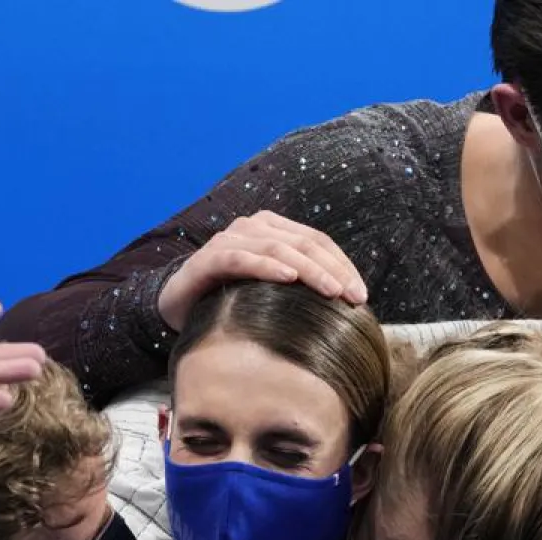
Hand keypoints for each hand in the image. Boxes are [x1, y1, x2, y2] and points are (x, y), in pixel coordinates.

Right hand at [157, 211, 367, 330]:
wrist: (178, 308)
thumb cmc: (232, 301)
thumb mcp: (274, 295)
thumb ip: (302, 290)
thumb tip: (348, 309)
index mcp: (274, 230)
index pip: (317, 241)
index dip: (343, 265)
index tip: (362, 295)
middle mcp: (253, 228)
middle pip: (303, 243)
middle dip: (334, 271)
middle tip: (355, 298)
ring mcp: (230, 240)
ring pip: (278, 248)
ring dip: (309, 270)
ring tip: (331, 291)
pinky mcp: (209, 258)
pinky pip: (242, 259)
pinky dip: (267, 267)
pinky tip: (288, 279)